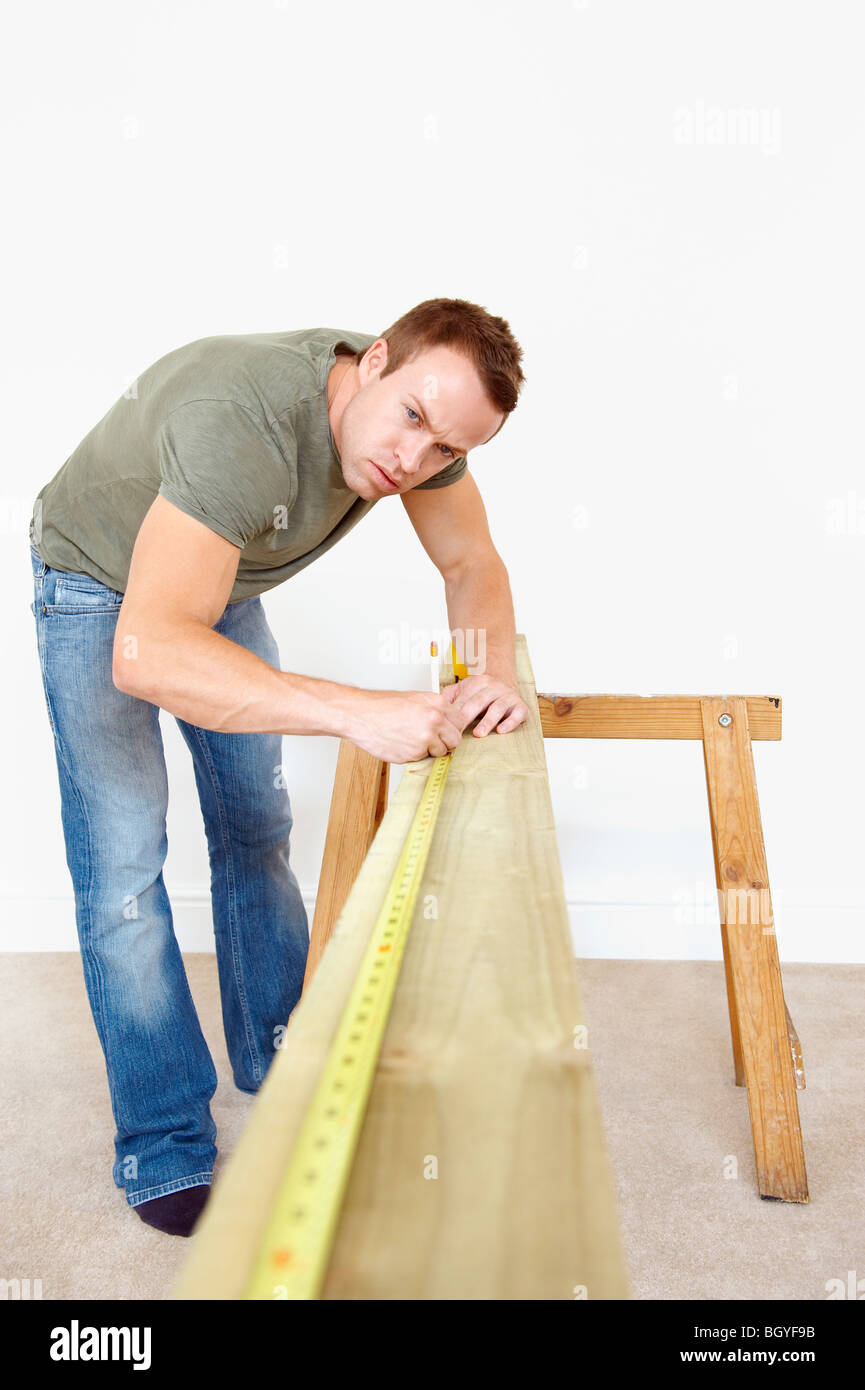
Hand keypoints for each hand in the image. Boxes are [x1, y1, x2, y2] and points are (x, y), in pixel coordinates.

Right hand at [347, 688, 471, 763]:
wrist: (360, 715)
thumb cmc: (382, 706)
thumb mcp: (415, 699)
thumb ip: (434, 710)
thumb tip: (448, 723)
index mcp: (436, 703)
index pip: (459, 721)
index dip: (451, 728)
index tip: (445, 731)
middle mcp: (434, 720)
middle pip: (455, 740)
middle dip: (446, 742)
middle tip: (432, 740)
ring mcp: (425, 738)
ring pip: (441, 752)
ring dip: (430, 750)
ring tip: (411, 739)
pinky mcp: (414, 754)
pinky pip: (423, 759)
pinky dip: (414, 755)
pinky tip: (401, 743)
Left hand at [440, 672, 528, 736]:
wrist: (506, 685)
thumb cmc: (482, 693)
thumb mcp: (464, 690)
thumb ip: (450, 696)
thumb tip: (437, 706)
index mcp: (478, 682)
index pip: (465, 698)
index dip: (455, 713)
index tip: (447, 726)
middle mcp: (494, 687)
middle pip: (479, 702)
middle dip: (468, 717)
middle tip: (458, 732)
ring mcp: (508, 696)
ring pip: (498, 708)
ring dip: (487, 722)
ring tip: (478, 734)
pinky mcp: (521, 706)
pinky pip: (517, 714)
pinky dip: (510, 722)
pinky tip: (501, 730)